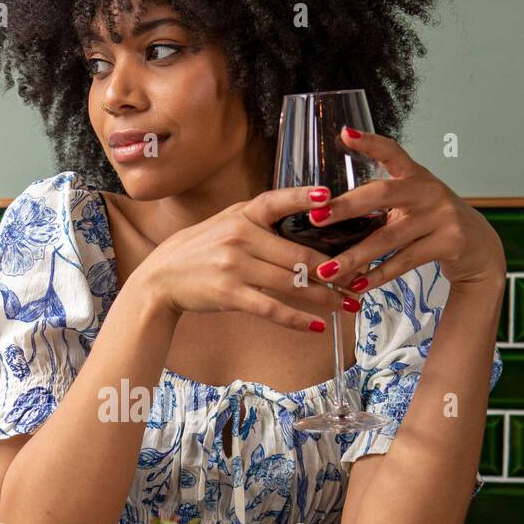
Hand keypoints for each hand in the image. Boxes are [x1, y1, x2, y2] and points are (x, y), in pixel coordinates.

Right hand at [139, 186, 364, 332]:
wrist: (161, 277)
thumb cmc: (201, 249)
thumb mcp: (227, 223)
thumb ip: (261, 220)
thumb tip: (306, 220)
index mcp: (243, 215)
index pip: (278, 201)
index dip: (304, 198)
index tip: (331, 198)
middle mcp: (240, 237)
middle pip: (299, 254)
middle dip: (335, 269)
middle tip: (362, 277)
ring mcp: (235, 267)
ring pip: (292, 283)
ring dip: (326, 296)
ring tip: (350, 303)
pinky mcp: (229, 295)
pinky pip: (271, 308)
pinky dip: (297, 319)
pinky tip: (317, 325)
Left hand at [305, 126, 507, 293]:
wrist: (478, 248)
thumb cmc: (434, 223)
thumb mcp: (412, 204)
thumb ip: (382, 204)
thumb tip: (329, 214)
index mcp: (415, 176)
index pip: (392, 151)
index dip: (370, 142)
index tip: (345, 133)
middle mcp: (429, 191)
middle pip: (382, 194)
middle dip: (346, 207)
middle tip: (316, 216)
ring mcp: (441, 216)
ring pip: (390, 237)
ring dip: (355, 256)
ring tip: (326, 270)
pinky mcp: (450, 242)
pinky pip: (405, 261)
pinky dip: (379, 275)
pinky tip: (357, 285)